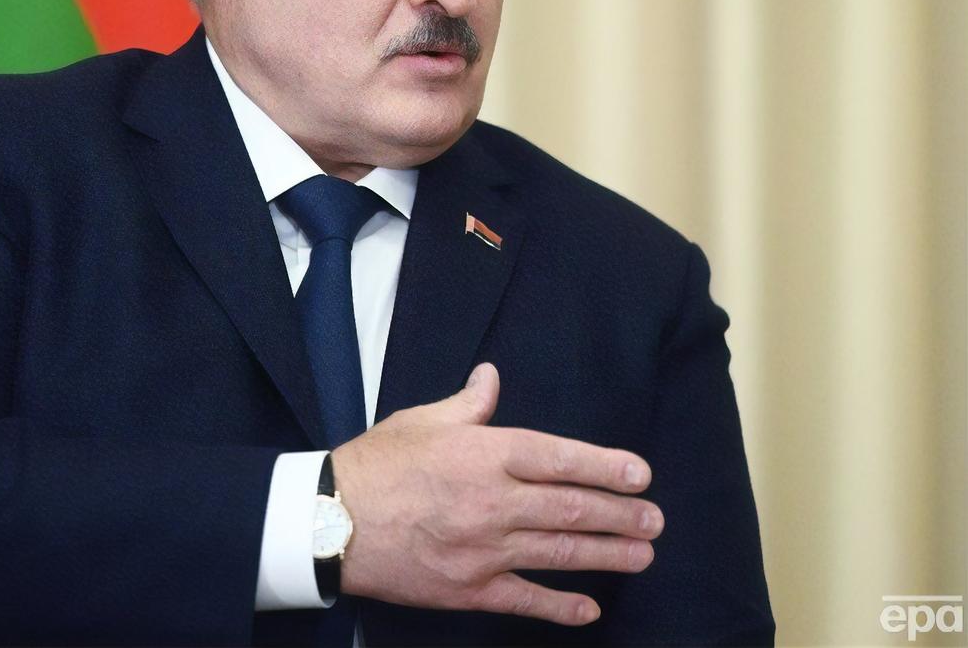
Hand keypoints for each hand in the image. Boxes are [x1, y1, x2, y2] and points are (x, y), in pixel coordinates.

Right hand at [331, 362, 663, 625]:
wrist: (331, 520)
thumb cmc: (376, 464)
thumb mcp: (421, 420)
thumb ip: (467, 405)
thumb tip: (492, 377)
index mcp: (483, 452)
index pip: (558, 457)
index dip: (605, 466)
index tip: (640, 474)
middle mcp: (491, 500)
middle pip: (570, 508)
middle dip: (620, 515)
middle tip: (654, 520)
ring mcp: (482, 549)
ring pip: (558, 552)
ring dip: (606, 554)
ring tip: (642, 554)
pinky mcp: (468, 587)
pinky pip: (524, 599)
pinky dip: (560, 605)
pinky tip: (589, 608)